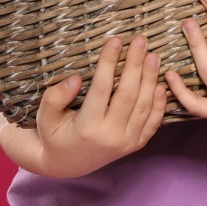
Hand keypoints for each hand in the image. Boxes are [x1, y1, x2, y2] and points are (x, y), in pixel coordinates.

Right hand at [6, 35, 166, 178]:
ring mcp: (126, 142)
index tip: (115, 40)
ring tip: (153, 55)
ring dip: (151, 78)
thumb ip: (55, 97)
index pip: (101, 88)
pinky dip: (160, 102)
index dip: (109, 62)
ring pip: (144, 105)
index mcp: (87, 127)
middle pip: (128, 93)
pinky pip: (153, 122)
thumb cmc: (54, 135)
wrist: (67, 165)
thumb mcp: (45, 118)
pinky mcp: (136, 144)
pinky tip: (161, 83)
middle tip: (140, 40)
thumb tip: (76, 78)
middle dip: (136, 64)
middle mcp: (110, 136)